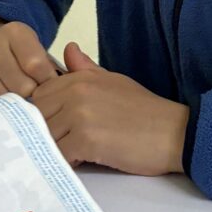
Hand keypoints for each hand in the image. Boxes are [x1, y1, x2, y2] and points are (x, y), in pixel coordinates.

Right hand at [0, 18, 60, 105]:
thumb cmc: (22, 58)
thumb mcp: (41, 53)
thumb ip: (59, 67)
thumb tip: (68, 85)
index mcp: (16, 32)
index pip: (37, 67)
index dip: (48, 84)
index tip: (52, 90)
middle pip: (21, 87)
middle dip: (33, 98)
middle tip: (35, 100)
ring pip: (4, 100)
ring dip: (15, 107)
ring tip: (20, 104)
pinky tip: (3, 107)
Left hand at [31, 43, 188, 174]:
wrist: (175, 133)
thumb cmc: (146, 111)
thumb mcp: (114, 81)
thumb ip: (86, 69)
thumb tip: (68, 48)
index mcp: (80, 78)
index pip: (39, 95)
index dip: (43, 114)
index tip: (53, 126)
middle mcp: (76, 92)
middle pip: (36, 116)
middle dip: (44, 132)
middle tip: (59, 144)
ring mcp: (80, 116)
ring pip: (45, 137)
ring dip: (54, 149)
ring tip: (71, 154)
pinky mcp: (86, 140)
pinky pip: (59, 155)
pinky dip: (66, 162)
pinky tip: (80, 162)